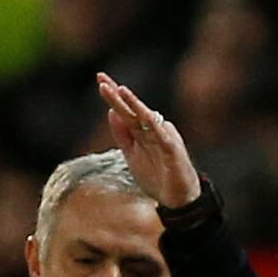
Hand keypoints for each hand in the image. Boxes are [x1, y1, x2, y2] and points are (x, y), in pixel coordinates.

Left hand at [96, 73, 199, 207]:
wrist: (177, 198)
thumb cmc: (156, 175)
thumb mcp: (131, 154)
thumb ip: (122, 134)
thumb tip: (111, 112)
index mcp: (142, 131)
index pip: (125, 110)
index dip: (113, 96)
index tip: (100, 80)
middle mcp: (153, 130)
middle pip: (133, 109)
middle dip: (118, 94)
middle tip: (102, 78)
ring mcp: (164, 138)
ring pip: (147, 118)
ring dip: (134, 104)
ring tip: (122, 90)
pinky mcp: (173, 151)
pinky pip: (163, 136)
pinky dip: (155, 126)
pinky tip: (147, 115)